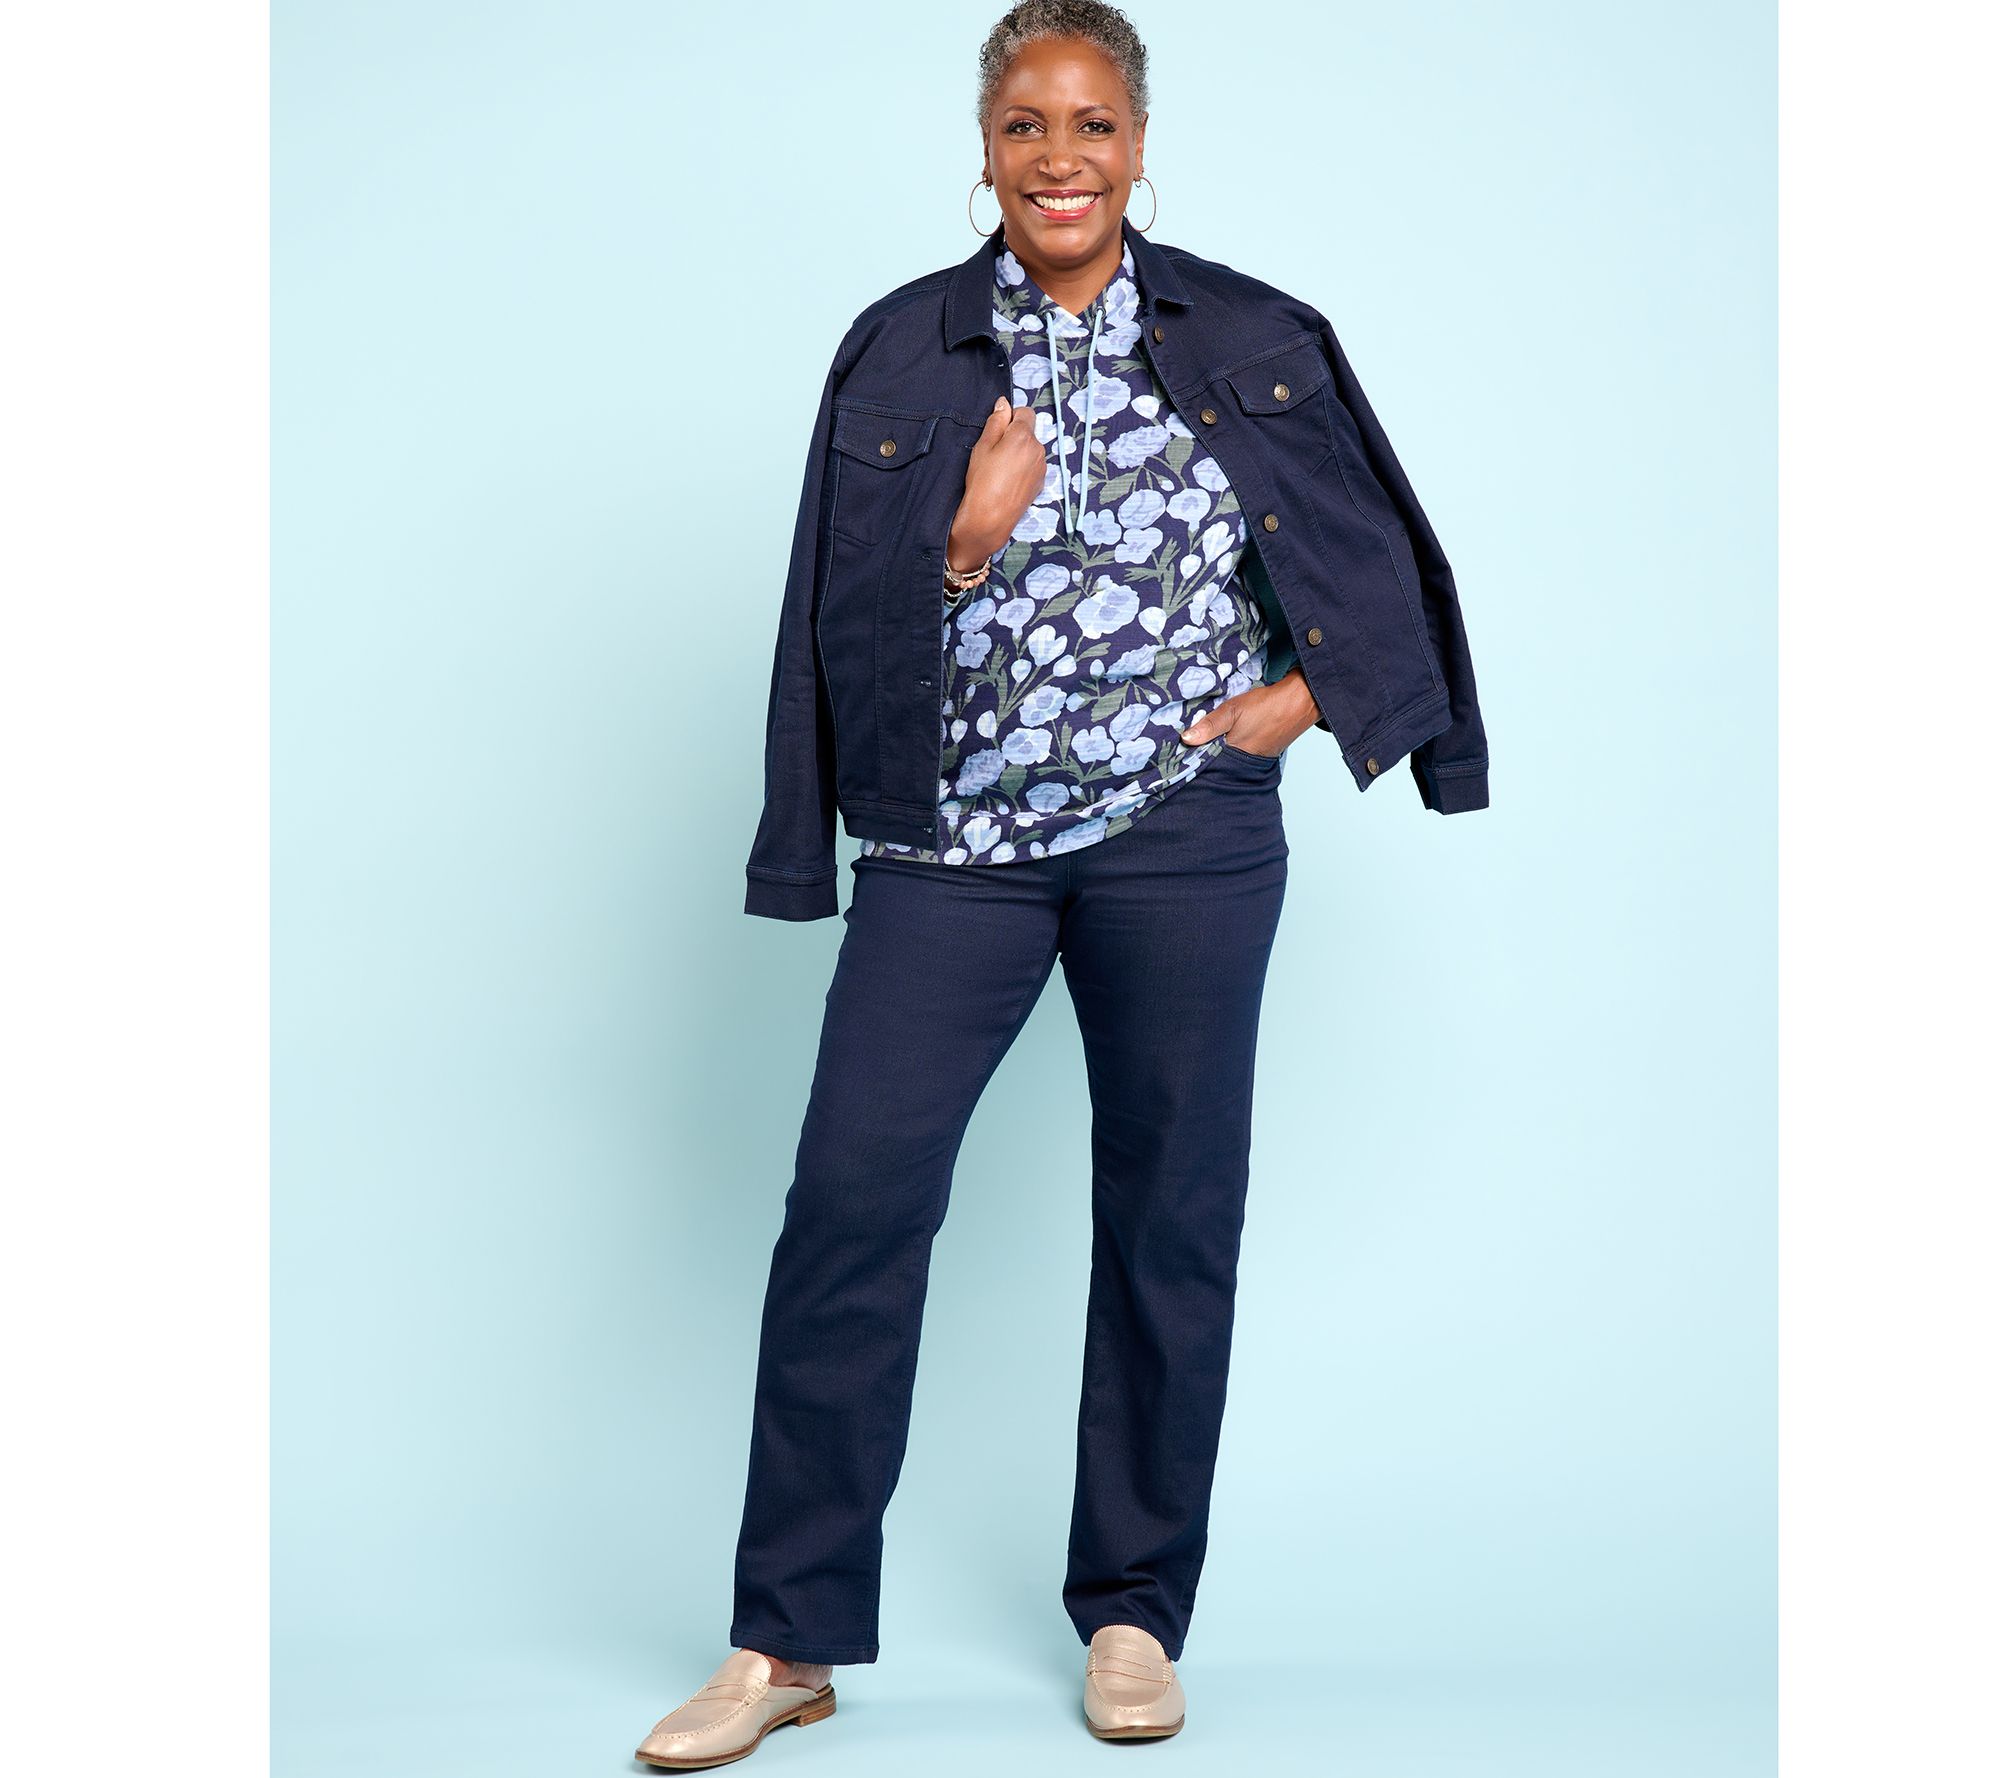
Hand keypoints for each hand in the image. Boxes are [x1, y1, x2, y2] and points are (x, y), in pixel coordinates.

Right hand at [947, 397, 1044, 573]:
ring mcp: (1042, 467)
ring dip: (1019, 453)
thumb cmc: (982, 481)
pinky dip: (1023, 469)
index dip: (1011, 418)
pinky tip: (1008, 481)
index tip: (998, 431)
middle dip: (1014, 437)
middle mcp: (1038, 449)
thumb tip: (1003, 404)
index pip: (1025, 412)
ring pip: (1031, 450)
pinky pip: (1033, 467)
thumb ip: (996, 422)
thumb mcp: (983, 446)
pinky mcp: (1041, 483)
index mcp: (1024, 436)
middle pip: (1029, 432)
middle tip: (995, 453)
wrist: (990, 518)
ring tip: (1000, 470)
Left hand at [1180, 667, 1321, 755]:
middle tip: (1180, 744)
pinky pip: (1235, 752)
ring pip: (1223, 757)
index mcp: (1233, 755)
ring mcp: (1250, 758)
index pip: (1203, 762)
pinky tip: (1219, 737)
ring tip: (1196, 740)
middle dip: (1199, 754)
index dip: (1189, 756)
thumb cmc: (1268, 706)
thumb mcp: (1233, 710)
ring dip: (1212, 749)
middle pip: (1212, 762)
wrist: (1301, 702)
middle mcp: (1241, 763)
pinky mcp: (1257, 751)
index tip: (1173, 750)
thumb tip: (1185, 739)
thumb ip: (1209, 725)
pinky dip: (1226, 746)